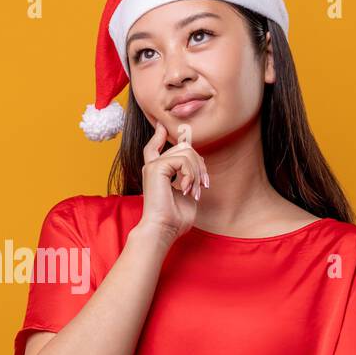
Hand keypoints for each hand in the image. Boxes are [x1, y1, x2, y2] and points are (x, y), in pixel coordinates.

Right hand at [137, 119, 207, 242]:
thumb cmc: (175, 219)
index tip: (162, 125)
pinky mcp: (156, 168)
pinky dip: (191, 174)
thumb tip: (196, 162)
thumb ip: (188, 175)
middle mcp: (152, 166)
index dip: (159, 135)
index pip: (155, 146)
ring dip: (197, 172)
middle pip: (183, 147)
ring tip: (194, 191)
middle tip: (203, 185)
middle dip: (199, 163)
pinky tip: (186, 189)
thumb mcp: (186, 192)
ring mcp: (153, 166)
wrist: (163, 229)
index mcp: (157, 172)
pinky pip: (183, 160)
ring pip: (186, 151)